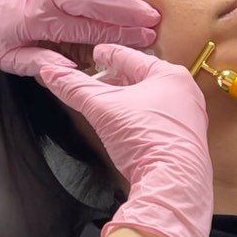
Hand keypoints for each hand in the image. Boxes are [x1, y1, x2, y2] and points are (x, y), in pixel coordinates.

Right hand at [37, 44, 213, 236]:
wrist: (173, 183)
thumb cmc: (144, 137)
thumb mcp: (102, 108)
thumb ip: (75, 88)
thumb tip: (47, 71)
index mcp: (169, 75)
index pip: (131, 57)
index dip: (108, 54)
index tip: (95, 53)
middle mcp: (184, 91)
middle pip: (141, 77)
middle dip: (117, 78)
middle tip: (96, 79)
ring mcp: (188, 116)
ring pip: (150, 98)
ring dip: (127, 98)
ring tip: (107, 100)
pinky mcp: (185, 139)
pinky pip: (158, 117)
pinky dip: (139, 115)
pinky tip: (126, 124)